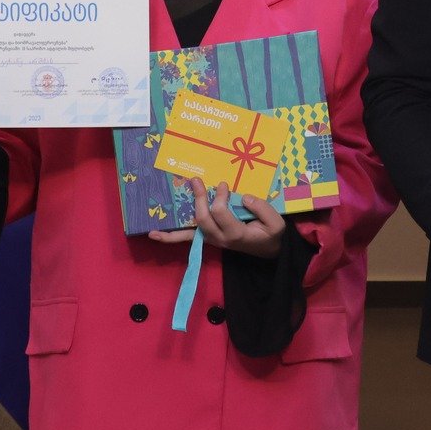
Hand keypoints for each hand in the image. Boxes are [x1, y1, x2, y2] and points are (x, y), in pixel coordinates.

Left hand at [148, 180, 285, 258]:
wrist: (268, 250)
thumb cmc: (270, 234)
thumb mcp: (276, 223)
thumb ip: (263, 209)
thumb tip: (243, 196)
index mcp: (236, 234)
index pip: (221, 213)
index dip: (219, 197)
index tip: (223, 185)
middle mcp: (220, 238)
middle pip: (203, 219)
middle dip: (198, 199)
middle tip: (196, 180)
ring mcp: (211, 239)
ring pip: (189, 231)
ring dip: (172, 228)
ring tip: (154, 224)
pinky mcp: (207, 237)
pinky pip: (187, 238)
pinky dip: (170, 237)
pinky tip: (154, 234)